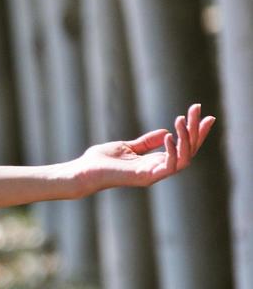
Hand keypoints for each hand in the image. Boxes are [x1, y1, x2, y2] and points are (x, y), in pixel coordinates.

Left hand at [71, 102, 214, 196]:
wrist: (84, 172)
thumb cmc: (102, 161)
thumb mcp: (127, 146)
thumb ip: (146, 142)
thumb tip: (165, 132)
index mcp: (156, 162)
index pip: (184, 147)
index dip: (196, 132)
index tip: (205, 115)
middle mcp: (159, 169)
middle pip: (189, 151)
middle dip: (196, 130)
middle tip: (198, 110)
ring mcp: (154, 175)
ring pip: (184, 158)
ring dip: (187, 138)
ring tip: (182, 120)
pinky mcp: (146, 178)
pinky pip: (169, 167)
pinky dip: (172, 151)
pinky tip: (170, 136)